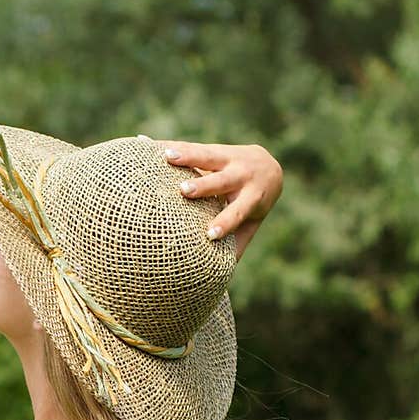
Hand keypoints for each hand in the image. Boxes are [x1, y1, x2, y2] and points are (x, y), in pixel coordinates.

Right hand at [144, 137, 283, 259]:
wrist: (268, 167)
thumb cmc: (254, 205)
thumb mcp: (251, 223)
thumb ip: (238, 242)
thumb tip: (222, 274)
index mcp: (252, 198)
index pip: (238, 212)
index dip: (225, 223)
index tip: (211, 235)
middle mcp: (242, 175)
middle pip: (222, 180)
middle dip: (204, 185)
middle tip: (185, 190)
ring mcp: (229, 158)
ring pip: (208, 155)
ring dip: (187, 156)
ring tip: (166, 157)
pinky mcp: (215, 148)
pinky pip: (192, 145)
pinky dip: (172, 146)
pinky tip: (150, 144)